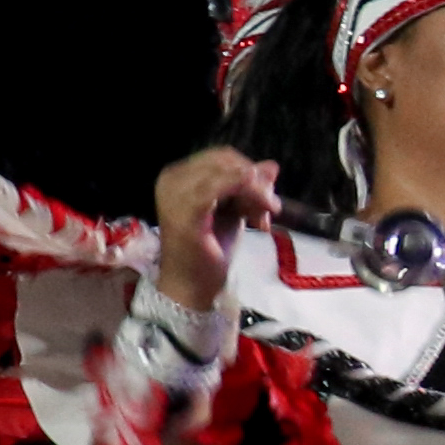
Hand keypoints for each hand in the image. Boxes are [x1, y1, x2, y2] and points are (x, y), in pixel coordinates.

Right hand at [150, 147, 278, 313]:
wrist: (191, 286)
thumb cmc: (209, 250)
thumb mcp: (234, 211)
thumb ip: (249, 187)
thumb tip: (272, 165)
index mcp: (179, 175)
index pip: (222, 157)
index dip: (250, 172)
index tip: (267, 200)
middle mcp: (172, 177)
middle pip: (226, 161)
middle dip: (255, 182)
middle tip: (269, 210)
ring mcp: (176, 192)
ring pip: (228, 172)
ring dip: (255, 192)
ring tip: (261, 220)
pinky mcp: (186, 210)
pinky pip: (221, 187)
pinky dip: (246, 195)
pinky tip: (258, 217)